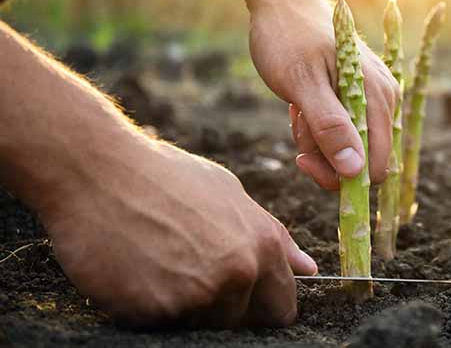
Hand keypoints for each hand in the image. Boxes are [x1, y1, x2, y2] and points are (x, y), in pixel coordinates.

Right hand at [40, 136, 315, 327]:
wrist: (97, 171)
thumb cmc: (164, 176)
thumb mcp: (228, 194)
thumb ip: (273, 236)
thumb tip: (307, 269)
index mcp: (263, 245)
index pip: (282, 309)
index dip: (262, 308)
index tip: (242, 300)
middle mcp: (239, 272)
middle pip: (244, 323)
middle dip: (225, 311)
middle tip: (191, 277)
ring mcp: (200, 294)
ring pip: (204, 326)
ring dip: (185, 308)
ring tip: (160, 266)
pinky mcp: (158, 310)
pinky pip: (163, 326)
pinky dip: (151, 308)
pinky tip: (136, 272)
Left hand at [248, 0, 399, 190]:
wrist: (283, 4)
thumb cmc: (288, 39)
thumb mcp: (302, 85)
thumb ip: (329, 126)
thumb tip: (354, 171)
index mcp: (378, 96)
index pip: (375, 166)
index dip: (340, 175)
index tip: (303, 158)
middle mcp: (385, 99)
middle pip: (362, 161)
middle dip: (324, 155)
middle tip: (297, 126)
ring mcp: (373, 97)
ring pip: (348, 148)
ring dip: (316, 140)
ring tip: (297, 108)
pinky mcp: (359, 97)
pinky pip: (341, 131)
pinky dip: (317, 128)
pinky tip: (301, 105)